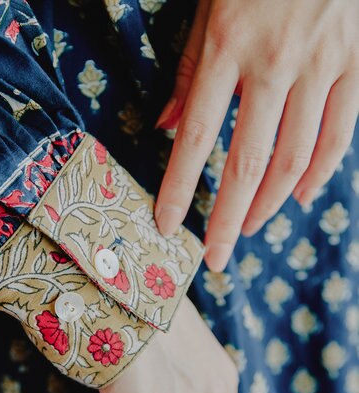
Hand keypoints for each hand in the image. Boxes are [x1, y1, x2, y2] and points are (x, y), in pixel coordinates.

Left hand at [154, 0, 358, 270]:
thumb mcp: (209, 9)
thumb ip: (188, 72)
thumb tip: (165, 127)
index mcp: (227, 47)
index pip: (195, 136)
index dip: (180, 187)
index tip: (167, 225)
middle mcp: (274, 63)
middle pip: (247, 162)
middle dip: (228, 218)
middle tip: (214, 257)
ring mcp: (322, 65)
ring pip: (295, 157)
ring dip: (268, 204)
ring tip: (248, 229)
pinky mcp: (357, 65)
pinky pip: (339, 135)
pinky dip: (318, 174)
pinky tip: (298, 198)